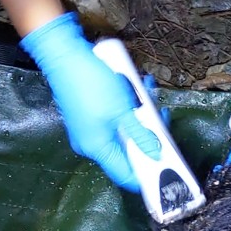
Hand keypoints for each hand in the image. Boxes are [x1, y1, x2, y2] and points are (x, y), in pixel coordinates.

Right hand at [20, 12, 157, 189]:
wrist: (65, 56)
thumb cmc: (92, 84)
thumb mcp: (124, 112)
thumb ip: (142, 136)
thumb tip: (157, 155)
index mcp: (97, 149)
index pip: (125, 175)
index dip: (147, 173)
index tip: (166, 164)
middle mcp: (91, 144)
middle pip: (128, 150)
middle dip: (147, 133)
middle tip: (161, 116)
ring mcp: (89, 129)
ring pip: (123, 131)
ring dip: (139, 115)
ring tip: (146, 92)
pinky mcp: (89, 115)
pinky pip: (114, 119)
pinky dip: (126, 108)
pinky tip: (134, 88)